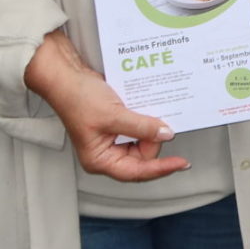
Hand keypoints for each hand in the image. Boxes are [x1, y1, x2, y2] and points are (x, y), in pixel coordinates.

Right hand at [24, 31, 189, 181]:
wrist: (68, 77)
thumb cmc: (78, 98)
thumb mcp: (113, 115)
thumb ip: (141, 127)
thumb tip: (166, 134)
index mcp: (100, 160)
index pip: (136, 171)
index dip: (161, 168)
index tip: (181, 163)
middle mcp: (107, 154)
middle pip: (143, 155)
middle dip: (152, 138)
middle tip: (155, 119)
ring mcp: (113, 140)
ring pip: (144, 140)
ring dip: (150, 126)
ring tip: (147, 110)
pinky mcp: (118, 126)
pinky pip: (140, 127)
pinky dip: (146, 119)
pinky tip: (148, 107)